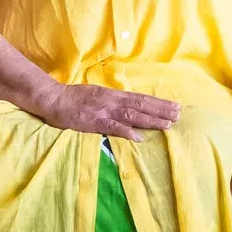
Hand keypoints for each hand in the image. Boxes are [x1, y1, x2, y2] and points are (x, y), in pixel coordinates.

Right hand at [33, 82, 180, 138]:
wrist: (52, 98)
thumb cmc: (74, 98)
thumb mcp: (97, 95)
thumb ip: (113, 101)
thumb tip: (131, 106)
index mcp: (113, 94)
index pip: (140, 98)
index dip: (158, 103)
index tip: (174, 106)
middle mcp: (111, 101)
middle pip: (141, 105)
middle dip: (160, 110)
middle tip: (179, 114)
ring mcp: (103, 111)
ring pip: (131, 115)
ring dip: (150, 120)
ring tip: (167, 124)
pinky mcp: (92, 122)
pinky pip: (112, 127)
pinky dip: (126, 131)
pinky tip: (139, 137)